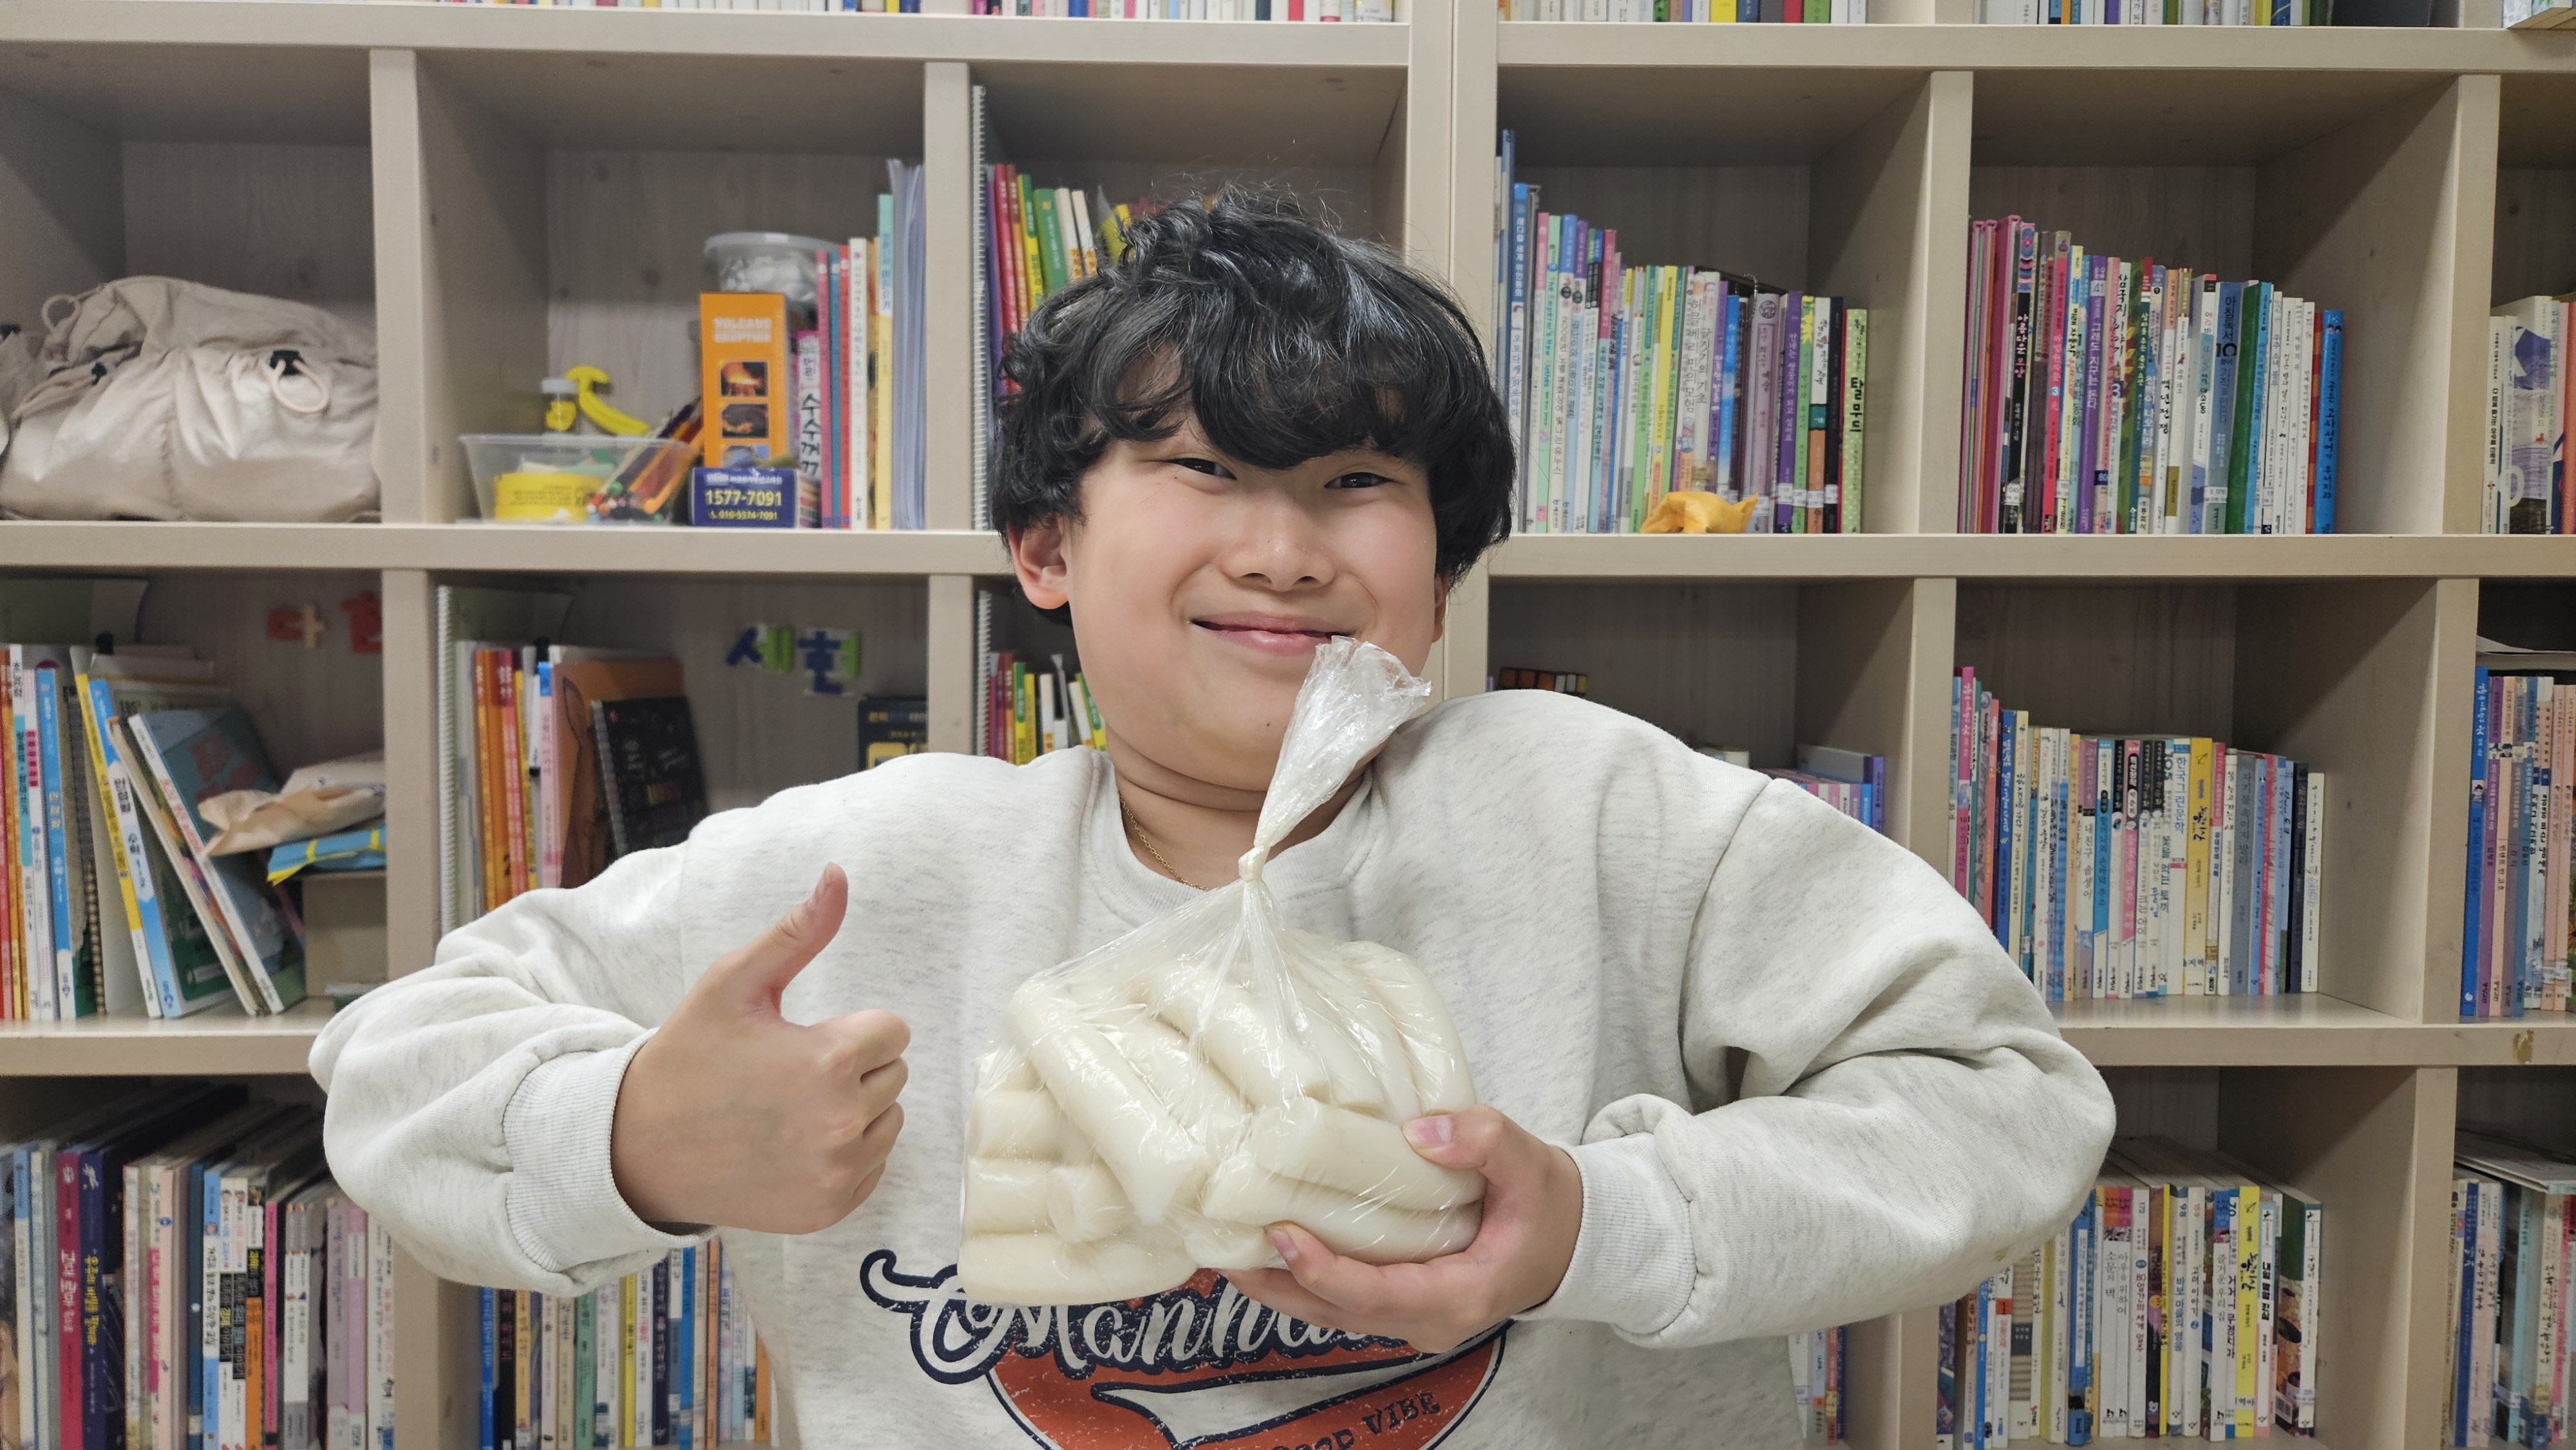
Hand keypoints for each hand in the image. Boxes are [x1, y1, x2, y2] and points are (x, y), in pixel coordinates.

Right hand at [611, 865, 908, 1233]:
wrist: (639, 1149)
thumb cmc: (689, 1058)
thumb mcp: (733, 984)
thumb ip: (798, 931)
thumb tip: (839, 874)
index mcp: (830, 1061)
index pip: (893, 1031)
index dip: (850, 1029)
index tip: (803, 1039)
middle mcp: (843, 1123)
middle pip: (894, 1075)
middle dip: (853, 1067)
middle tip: (789, 1075)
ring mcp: (837, 1173)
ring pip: (888, 1121)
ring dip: (855, 1111)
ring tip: (791, 1109)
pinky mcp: (829, 1209)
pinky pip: (872, 1167)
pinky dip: (844, 1155)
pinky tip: (792, 1145)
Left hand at [1229, 1105, 1581, 1352]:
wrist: (1570, 1238)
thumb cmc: (1548, 1203)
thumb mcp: (1529, 1162)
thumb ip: (1484, 1141)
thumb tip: (1420, 1132)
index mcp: (1458, 1295)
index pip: (1375, 1295)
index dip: (1322, 1269)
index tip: (1280, 1232)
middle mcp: (1427, 1320)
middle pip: (1336, 1312)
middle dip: (1277, 1284)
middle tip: (1219, 1246)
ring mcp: (1411, 1317)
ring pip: (1331, 1312)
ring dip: (1279, 1284)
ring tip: (1223, 1246)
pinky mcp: (1401, 1302)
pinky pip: (1342, 1299)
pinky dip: (1302, 1276)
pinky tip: (1267, 1245)